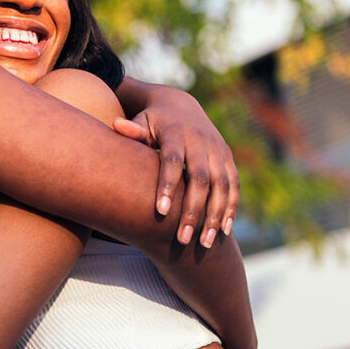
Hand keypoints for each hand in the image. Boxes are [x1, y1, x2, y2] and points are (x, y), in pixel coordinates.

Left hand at [112, 86, 238, 246]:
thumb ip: (132, 130)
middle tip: (182, 239)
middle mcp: (201, 141)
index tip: (160, 212)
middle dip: (193, 210)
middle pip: (201, 179)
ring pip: (221, 185)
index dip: (167, 186)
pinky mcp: (228, 157)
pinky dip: (230, 207)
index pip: (172, 161)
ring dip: (215, 215)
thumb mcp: (142, 121)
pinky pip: (233, 185)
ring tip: (203, 242)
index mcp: (176, 133)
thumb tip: (116, 126)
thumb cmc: (153, 122)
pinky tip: (224, 230)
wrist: (181, 106)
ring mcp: (218, 149)